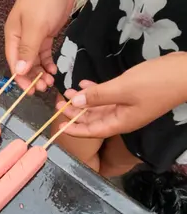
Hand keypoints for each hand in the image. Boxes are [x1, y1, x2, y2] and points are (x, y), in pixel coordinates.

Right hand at [4, 0, 75, 92]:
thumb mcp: (36, 25)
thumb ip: (28, 49)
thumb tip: (19, 71)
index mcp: (13, 35)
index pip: (14, 62)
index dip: (21, 78)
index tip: (30, 92)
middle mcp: (21, 38)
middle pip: (24, 63)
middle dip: (32, 77)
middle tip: (44, 89)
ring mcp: (34, 35)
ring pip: (35, 59)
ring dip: (41, 72)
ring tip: (50, 82)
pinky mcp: (46, 32)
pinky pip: (44, 52)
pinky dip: (48, 61)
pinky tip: (53, 69)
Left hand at [55, 52, 186, 138]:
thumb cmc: (156, 82)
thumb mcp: (122, 88)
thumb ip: (98, 96)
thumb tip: (75, 104)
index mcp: (121, 122)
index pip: (92, 131)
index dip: (74, 129)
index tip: (57, 125)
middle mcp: (124, 117)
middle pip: (94, 119)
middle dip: (75, 112)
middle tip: (57, 103)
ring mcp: (129, 106)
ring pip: (100, 106)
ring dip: (83, 100)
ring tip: (67, 91)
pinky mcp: (133, 94)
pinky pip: (109, 95)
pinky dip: (96, 90)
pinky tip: (84, 83)